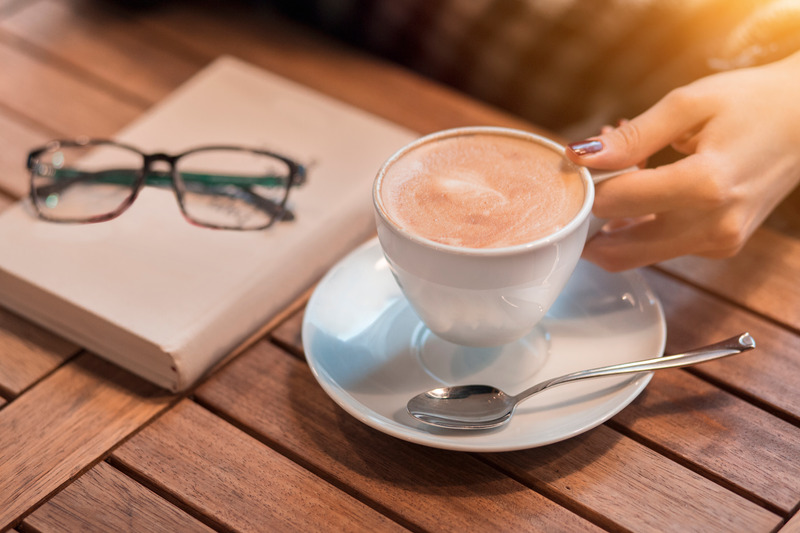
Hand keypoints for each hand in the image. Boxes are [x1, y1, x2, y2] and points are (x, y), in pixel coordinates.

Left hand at [565, 50, 799, 270]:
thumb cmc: (752, 102)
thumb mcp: (688, 105)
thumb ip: (633, 137)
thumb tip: (580, 156)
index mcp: (706, 186)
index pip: (616, 203)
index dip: (590, 185)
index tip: (582, 163)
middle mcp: (714, 225)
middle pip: (620, 250)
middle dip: (594, 219)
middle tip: (590, 185)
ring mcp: (720, 241)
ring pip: (638, 253)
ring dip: (617, 224)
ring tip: (625, 175)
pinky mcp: (722, 246)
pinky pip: (664, 247)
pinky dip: (644, 224)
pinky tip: (649, 186)